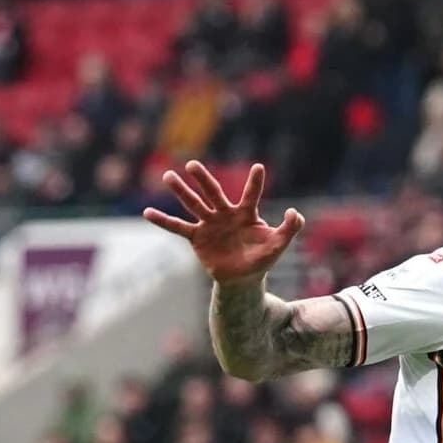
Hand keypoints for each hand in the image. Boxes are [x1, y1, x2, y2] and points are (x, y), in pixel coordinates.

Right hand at [144, 161, 305, 284]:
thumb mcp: (278, 245)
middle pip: (212, 193)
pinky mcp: (197, 237)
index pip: (251, 195)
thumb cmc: (261, 258)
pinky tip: (147, 212)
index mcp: (246, 214)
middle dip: (202, 179)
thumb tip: (295, 213)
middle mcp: (225, 214)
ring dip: (181, 191)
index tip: (259, 168)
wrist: (242, 278)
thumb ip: (289, 229)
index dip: (255, 183)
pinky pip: (178, 227)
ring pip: (193, 204)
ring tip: (168, 176)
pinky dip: (163, 221)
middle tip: (191, 165)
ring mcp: (209, 224)